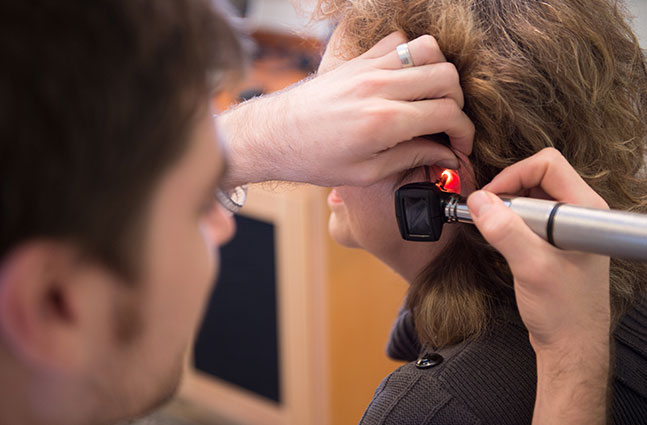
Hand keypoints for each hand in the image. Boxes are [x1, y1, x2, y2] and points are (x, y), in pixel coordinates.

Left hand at [220, 31, 474, 187]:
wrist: (273, 136)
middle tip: (448, 125)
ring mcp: (368, 68)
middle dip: (458, 103)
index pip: (448, 114)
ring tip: (431, 99)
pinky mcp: (357, 60)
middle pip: (447, 77)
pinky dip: (411, 56)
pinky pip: (398, 41)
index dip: (464, 133)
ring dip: (439, 74)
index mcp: (384, 121)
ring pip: (429, 50)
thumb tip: (444, 154)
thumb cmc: (313, 160)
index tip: (460, 146)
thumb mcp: (365, 174)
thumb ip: (410, 158)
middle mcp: (380, 87)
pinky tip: (405, 80)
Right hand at [466, 148, 609, 423]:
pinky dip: (508, 223)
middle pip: (537, 177)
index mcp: (585, 210)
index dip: (514, 175)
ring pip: (530, 197)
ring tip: (490, 229)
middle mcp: (579, 213)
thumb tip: (478, 201)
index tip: (489, 197)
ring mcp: (567, 227)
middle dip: (506, 191)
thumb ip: (505, 231)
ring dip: (505, 209)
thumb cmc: (564, 311)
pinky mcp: (554, 241)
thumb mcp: (531, 267)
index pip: (547, 165)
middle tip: (484, 214)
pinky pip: (527, 217)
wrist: (570, 345)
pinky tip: (500, 240)